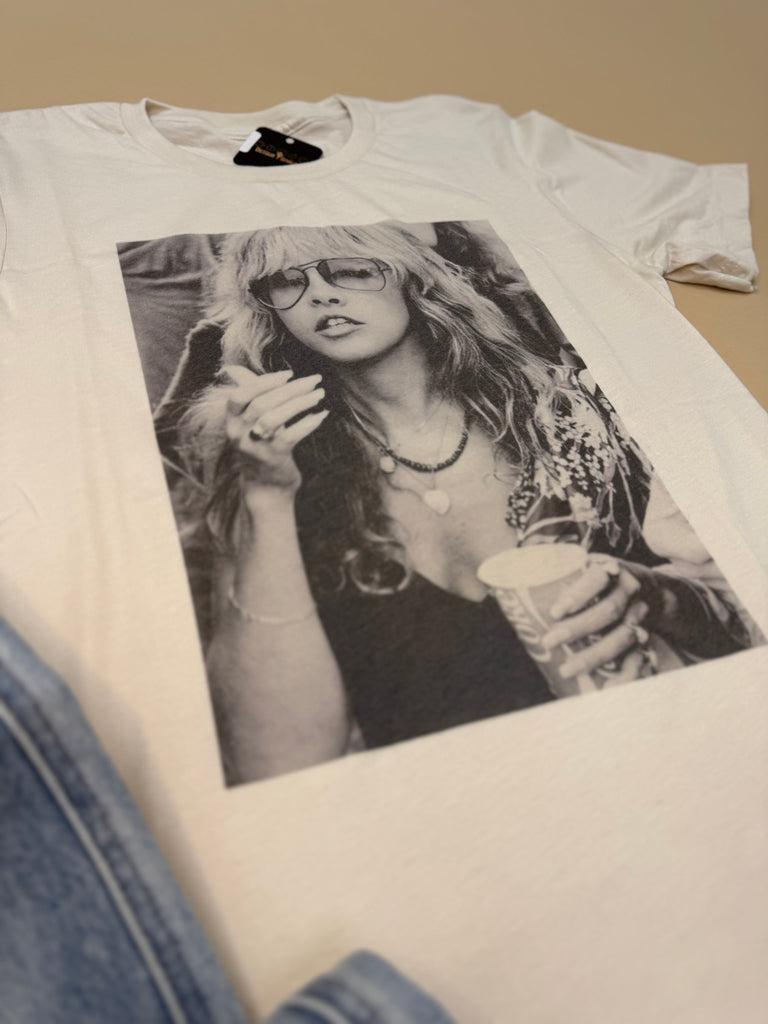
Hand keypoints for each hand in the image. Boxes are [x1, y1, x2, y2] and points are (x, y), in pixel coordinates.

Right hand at [221, 365, 327, 504]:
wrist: (265, 486)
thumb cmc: (259, 444)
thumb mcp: (248, 421)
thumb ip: (246, 395)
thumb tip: (232, 369)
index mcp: (231, 420)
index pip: (240, 394)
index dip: (263, 381)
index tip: (288, 374)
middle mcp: (239, 433)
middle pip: (262, 403)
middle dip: (291, 388)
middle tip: (315, 380)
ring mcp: (256, 446)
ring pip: (276, 417)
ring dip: (301, 402)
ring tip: (319, 394)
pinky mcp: (274, 457)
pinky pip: (292, 435)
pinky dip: (308, 423)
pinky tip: (322, 414)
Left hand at [542, 556, 657, 682]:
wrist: (653, 588)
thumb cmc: (603, 579)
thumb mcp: (587, 567)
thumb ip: (555, 574)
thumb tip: (502, 587)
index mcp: (613, 570)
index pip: (597, 579)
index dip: (577, 595)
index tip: (554, 613)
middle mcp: (631, 591)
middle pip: (608, 611)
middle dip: (577, 629)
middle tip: (548, 642)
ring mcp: (640, 615)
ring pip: (622, 637)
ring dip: (594, 656)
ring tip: (566, 669)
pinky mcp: (646, 637)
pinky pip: (639, 658)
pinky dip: (626, 676)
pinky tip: (608, 689)